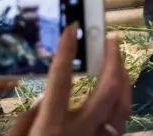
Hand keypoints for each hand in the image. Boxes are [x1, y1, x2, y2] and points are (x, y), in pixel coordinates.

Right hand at [7, 33, 131, 135]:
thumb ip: (28, 119)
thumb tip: (45, 98)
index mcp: (51, 129)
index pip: (60, 82)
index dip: (66, 52)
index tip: (71, 28)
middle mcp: (81, 133)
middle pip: (108, 90)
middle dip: (113, 60)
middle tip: (111, 38)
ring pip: (123, 106)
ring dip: (124, 79)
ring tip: (118, 62)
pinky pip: (122, 122)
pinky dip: (122, 102)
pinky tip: (118, 93)